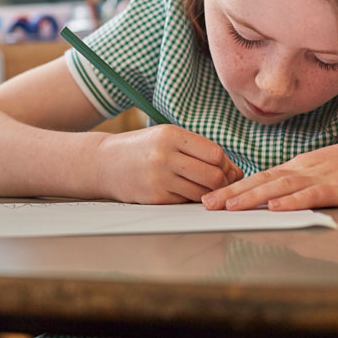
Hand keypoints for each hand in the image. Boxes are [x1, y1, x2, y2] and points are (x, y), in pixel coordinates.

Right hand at [95, 124, 243, 203]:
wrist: (104, 162)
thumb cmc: (141, 148)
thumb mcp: (166, 137)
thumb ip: (198, 150)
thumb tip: (234, 171)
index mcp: (170, 135)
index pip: (215, 153)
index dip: (225, 163)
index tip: (223, 167)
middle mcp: (164, 156)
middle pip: (213, 176)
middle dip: (222, 182)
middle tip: (218, 182)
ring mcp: (158, 178)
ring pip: (202, 193)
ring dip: (208, 194)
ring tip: (201, 187)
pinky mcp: (154, 197)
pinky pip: (185, 202)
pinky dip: (190, 199)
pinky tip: (183, 192)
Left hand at [202, 131, 337, 211]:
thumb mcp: (324, 174)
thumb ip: (301, 186)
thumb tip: (278, 203)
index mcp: (299, 167)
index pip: (259, 177)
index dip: (233, 186)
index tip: (210, 196)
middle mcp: (303, 169)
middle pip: (261, 180)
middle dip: (231, 192)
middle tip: (205, 203)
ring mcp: (320, 177)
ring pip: (279, 186)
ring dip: (252, 196)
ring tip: (229, 206)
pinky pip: (312, 195)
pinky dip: (292, 201)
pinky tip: (275, 207)